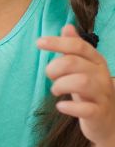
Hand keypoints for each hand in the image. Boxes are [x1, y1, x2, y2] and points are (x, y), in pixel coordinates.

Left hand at [38, 24, 114, 144]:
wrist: (106, 120)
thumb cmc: (89, 90)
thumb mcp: (82, 67)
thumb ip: (74, 49)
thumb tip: (67, 27)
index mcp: (97, 62)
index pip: (79, 46)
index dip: (58, 42)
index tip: (39, 42)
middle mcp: (102, 76)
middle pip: (75, 63)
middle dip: (55, 67)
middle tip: (50, 76)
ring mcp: (102, 94)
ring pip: (82, 82)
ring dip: (61, 84)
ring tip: (55, 90)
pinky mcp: (99, 113)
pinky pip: (85, 109)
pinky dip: (69, 107)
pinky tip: (60, 106)